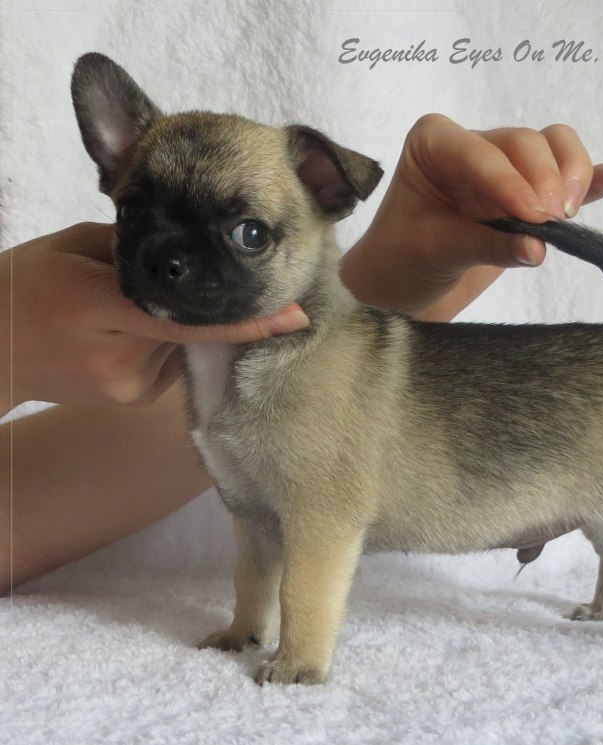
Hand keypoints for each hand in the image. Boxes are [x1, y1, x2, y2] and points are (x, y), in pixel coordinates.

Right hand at [1, 223, 308, 410]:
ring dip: (180, 322)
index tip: (294, 316)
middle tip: (209, 279)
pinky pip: (172, 362)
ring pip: (185, 346)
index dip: (244, 321)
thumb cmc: (24, 285)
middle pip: (191, 329)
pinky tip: (130, 332)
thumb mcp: (73, 249)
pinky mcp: (133, 399)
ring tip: (132, 310)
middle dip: (202, 304)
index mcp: (98, 310)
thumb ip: (136, 251)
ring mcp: (127, 388)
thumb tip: (192, 253)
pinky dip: (166, 341)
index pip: (187, 319)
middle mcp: (120, 360)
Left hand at [340, 113, 602, 319]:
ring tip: (568, 215)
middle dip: (544, 180)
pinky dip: (594, 180)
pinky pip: (566, 177)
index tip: (534, 217)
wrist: (403, 284)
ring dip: (570, 177)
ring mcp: (504, 166)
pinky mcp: (528, 192)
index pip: (481, 152)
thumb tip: (538, 248)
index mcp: (435, 143)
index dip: (510, 182)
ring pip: (552, 149)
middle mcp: (472, 144)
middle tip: (552, 222)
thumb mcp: (434, 252)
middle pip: (526, 143)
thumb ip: (485, 246)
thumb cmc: (402, 261)